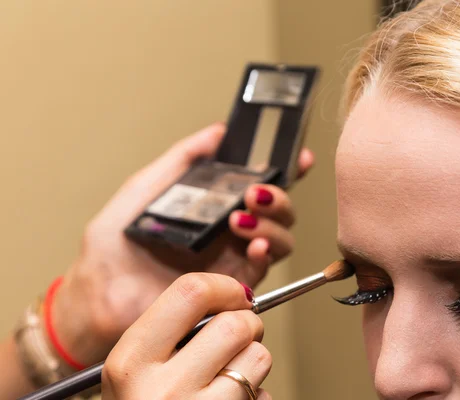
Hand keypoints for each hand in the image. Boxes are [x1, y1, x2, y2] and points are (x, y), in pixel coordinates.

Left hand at [53, 122, 313, 364]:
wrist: (101, 294)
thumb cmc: (114, 246)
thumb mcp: (145, 189)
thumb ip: (181, 160)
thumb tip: (215, 133)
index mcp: (215, 206)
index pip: (260, 184)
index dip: (286, 170)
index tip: (299, 158)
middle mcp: (231, 231)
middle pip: (278, 212)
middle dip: (279, 198)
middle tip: (256, 193)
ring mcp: (233, 259)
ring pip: (280, 239)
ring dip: (273, 225)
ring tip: (243, 220)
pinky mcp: (231, 287)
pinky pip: (263, 268)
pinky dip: (267, 253)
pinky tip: (255, 244)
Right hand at [102, 273, 271, 399]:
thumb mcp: (137, 367)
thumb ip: (173, 329)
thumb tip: (235, 296)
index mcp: (131, 359)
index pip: (190, 293)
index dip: (223, 287)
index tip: (235, 296)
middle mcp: (160, 389)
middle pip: (235, 324)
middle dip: (248, 324)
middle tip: (241, 335)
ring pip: (258, 357)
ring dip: (254, 360)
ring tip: (231, 375)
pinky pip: (263, 394)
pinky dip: (257, 393)